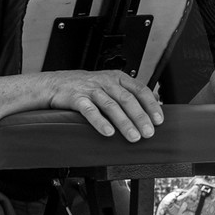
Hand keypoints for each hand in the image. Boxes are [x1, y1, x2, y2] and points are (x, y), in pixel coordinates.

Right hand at [39, 69, 163, 141]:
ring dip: (124, 122)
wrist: (55, 83)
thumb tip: (157, 101)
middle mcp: (106, 82)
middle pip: (127, 99)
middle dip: (140, 117)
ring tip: (133, 137)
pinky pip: (90, 110)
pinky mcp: (77, 98)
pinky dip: (100, 122)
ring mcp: (91, 89)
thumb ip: (131, 91)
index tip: (158, 120)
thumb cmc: (86, 86)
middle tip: (148, 133)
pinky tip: (108, 132)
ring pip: (111, 106)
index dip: (150, 105)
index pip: (140, 89)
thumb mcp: (111, 83)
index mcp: (117, 78)